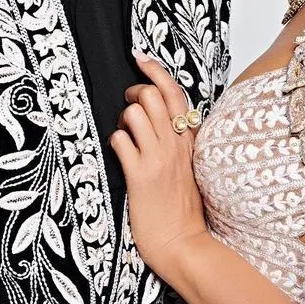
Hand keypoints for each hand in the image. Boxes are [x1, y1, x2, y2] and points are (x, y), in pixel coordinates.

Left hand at [111, 55, 207, 280]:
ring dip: (123, 119)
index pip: (176, 95)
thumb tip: (161, 124)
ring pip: (136, 113)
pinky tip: (118, 154)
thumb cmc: (183, 213)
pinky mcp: (141, 176)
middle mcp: (176, 146)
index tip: (140, 57)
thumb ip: (179, 145)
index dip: (155, 71)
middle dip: (134, 92)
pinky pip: (120, 141)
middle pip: (154, 96)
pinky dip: (114, 141)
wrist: (184, 246)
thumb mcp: (189, 171)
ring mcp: (159, 160)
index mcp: (189, 143)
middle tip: (127, 103)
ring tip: (125, 136)